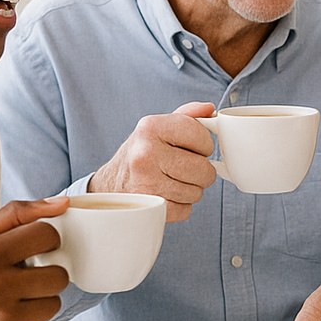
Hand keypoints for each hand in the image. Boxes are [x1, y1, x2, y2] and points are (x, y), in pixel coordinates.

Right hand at [0, 197, 73, 320]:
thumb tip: (63, 203)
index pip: (47, 235)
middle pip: (59, 275)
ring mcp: (3, 316)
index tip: (36, 248)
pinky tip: (8, 316)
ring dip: (41, 299)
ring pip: (54, 303)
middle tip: (27, 276)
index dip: (47, 241)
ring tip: (18, 297)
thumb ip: (18, 214)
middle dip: (48, 274)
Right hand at [88, 101, 217, 220]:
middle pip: (204, 170)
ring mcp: (146, 182)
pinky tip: (166, 195)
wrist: (110, 183)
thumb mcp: (158, 128)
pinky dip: (181, 206)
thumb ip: (187, 115)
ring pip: (197, 193)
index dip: (204, 145)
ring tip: (172, 181)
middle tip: (184, 168)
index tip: (193, 147)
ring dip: (191, 190)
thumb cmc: (141, 153)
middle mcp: (146, 153)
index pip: (202, 137)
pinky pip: (185, 211)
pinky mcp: (148, 207)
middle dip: (201, 172)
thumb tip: (210, 110)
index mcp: (151, 127)